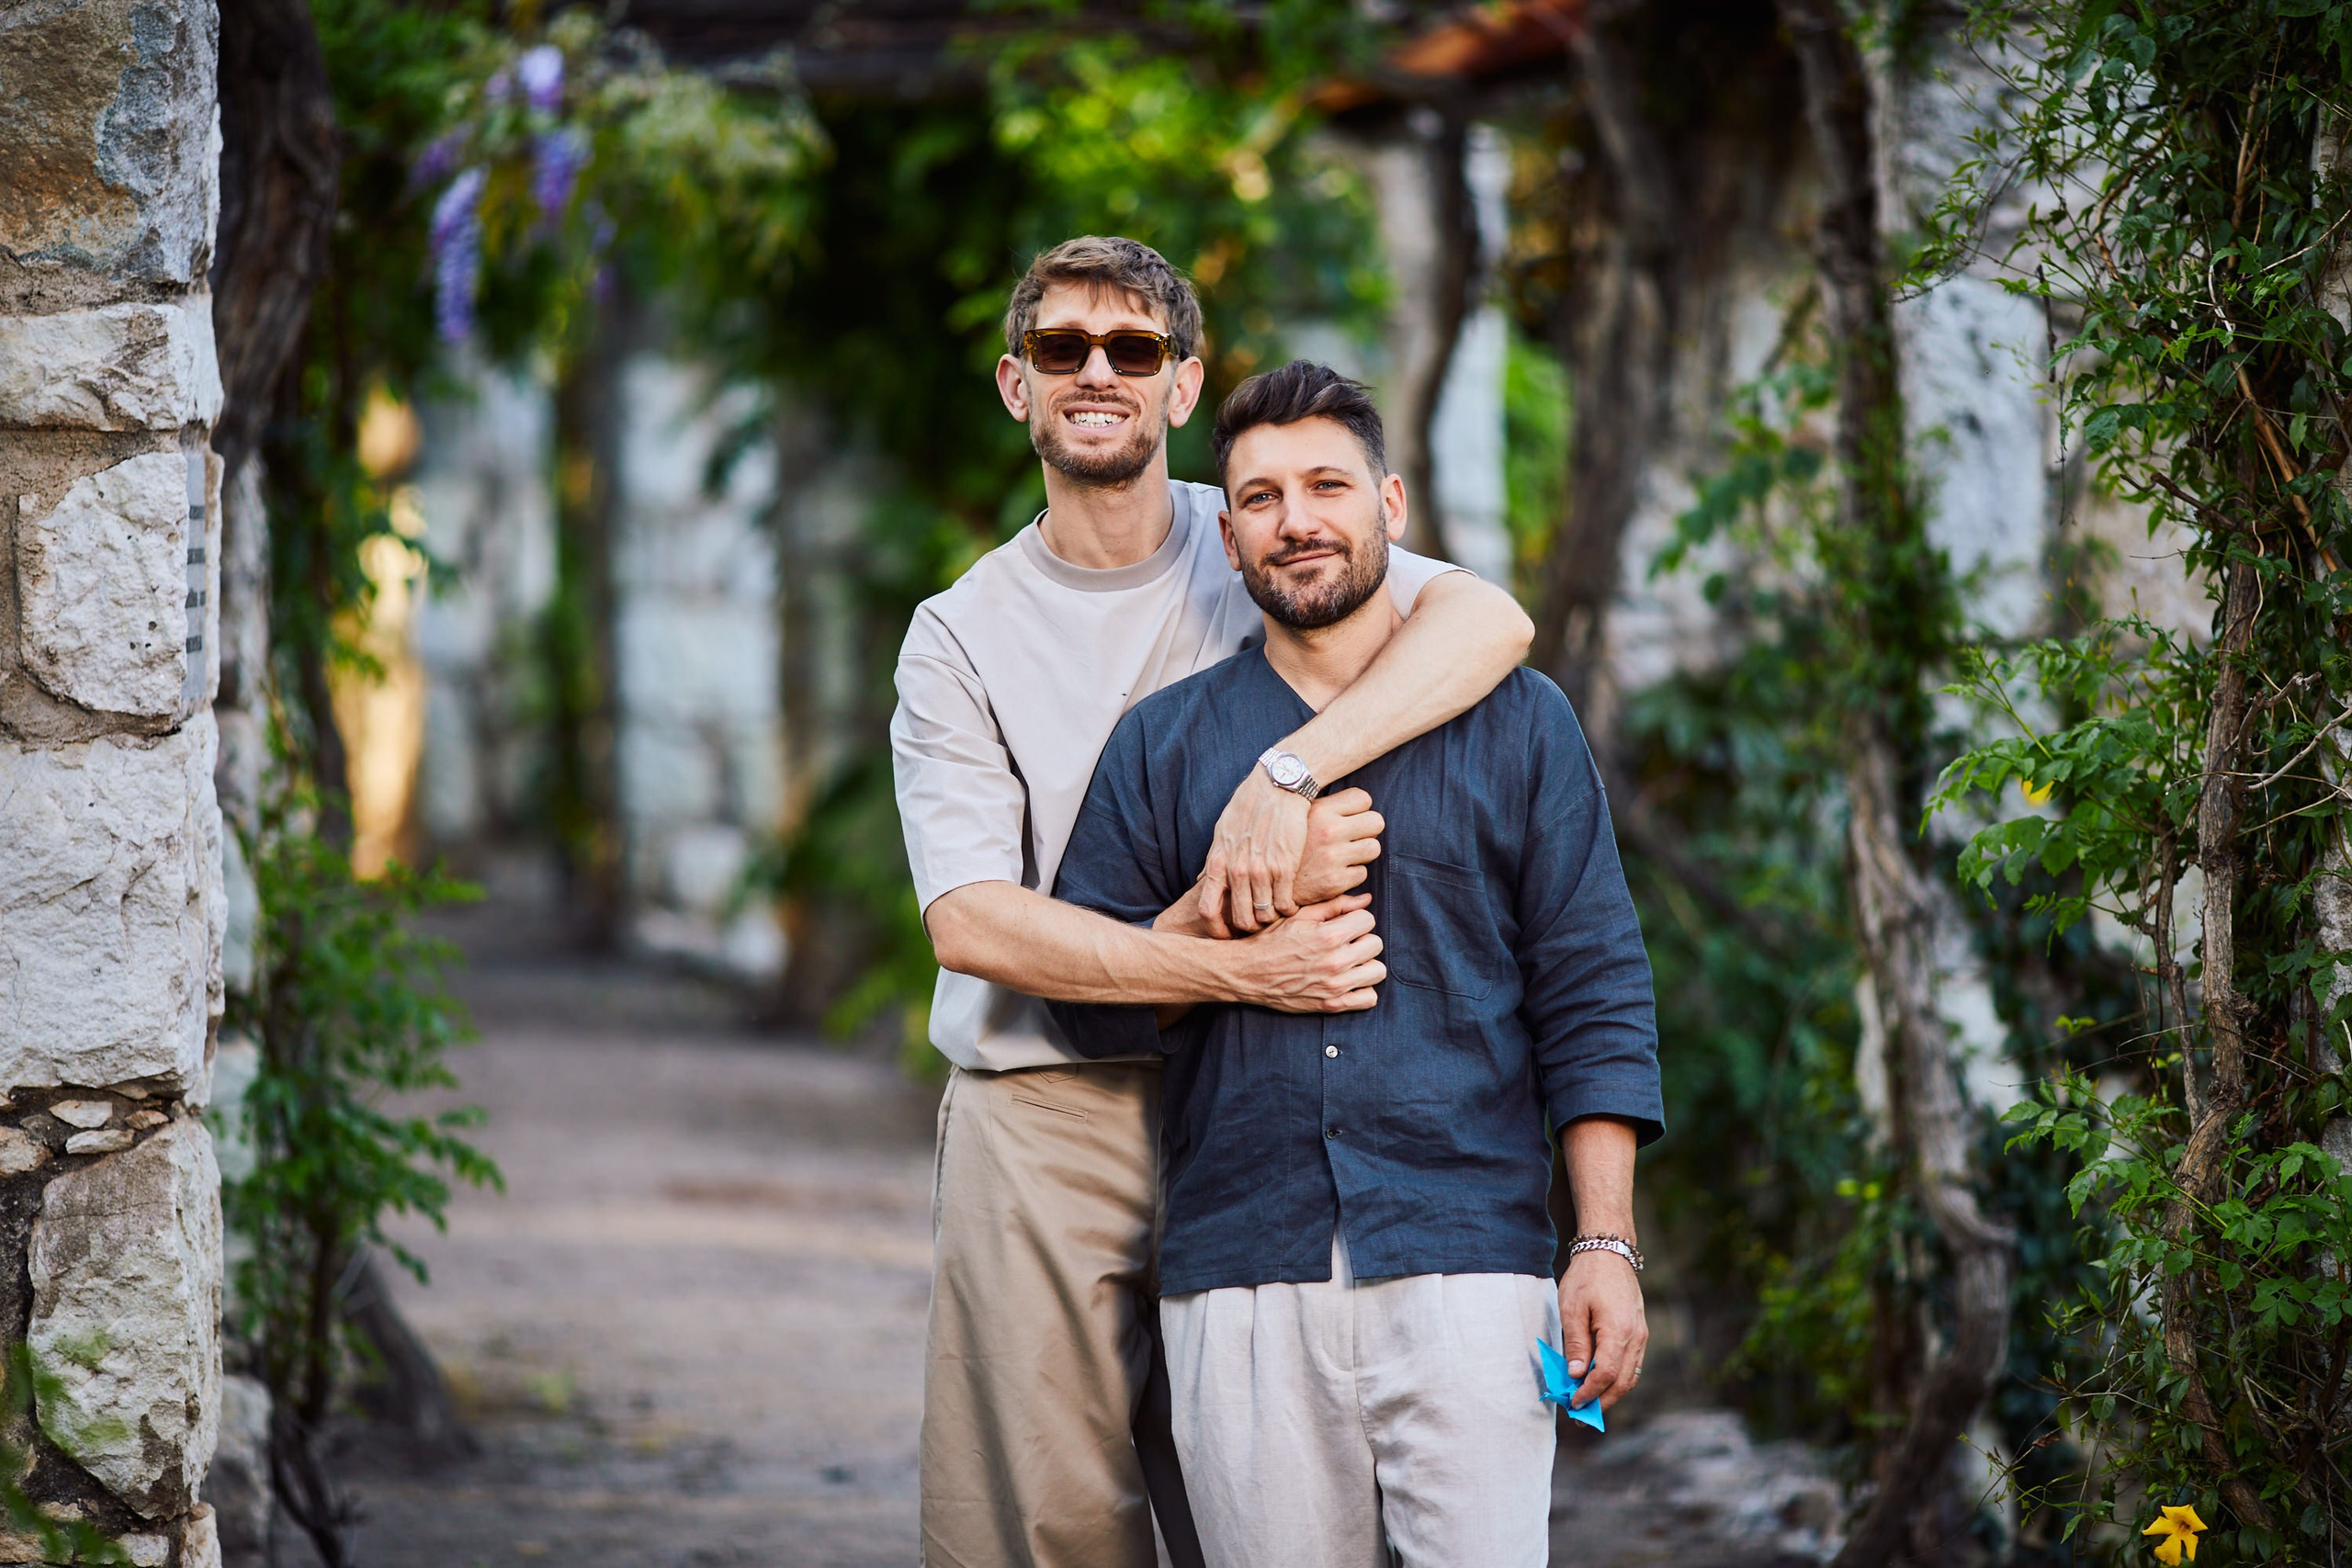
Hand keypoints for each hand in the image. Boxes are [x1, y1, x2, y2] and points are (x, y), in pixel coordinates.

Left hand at [1199, 767, 1312, 932]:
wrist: (1278, 787)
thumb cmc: (1249, 807)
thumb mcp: (1221, 831)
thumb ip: (1213, 859)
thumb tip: (1200, 879)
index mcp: (1217, 862)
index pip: (1207, 909)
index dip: (1215, 930)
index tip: (1226, 935)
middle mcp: (1236, 870)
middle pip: (1239, 919)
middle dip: (1248, 929)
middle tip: (1258, 927)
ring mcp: (1261, 870)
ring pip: (1264, 915)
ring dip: (1271, 920)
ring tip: (1276, 915)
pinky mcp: (1285, 867)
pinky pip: (1285, 904)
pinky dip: (1289, 910)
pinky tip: (1292, 905)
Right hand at [1228, 892, 1384, 1012]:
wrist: (1247, 973)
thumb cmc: (1271, 940)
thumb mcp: (1299, 916)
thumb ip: (1335, 905)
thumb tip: (1366, 899)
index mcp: (1328, 935)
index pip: (1368, 920)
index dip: (1356, 920)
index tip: (1344, 925)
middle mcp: (1335, 961)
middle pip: (1376, 944)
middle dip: (1362, 940)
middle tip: (1345, 943)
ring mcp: (1335, 986)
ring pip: (1377, 971)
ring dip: (1366, 965)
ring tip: (1349, 962)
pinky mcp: (1331, 1005)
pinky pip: (1369, 999)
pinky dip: (1363, 990)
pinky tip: (1348, 981)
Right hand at [1293, 789, 1383, 905]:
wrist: (1271, 885)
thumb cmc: (1291, 846)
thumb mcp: (1303, 817)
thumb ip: (1329, 807)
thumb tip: (1358, 799)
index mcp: (1321, 810)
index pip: (1363, 799)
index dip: (1360, 809)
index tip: (1350, 818)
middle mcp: (1328, 831)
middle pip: (1376, 822)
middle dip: (1367, 831)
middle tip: (1354, 838)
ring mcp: (1333, 857)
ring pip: (1373, 848)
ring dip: (1362, 853)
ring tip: (1344, 855)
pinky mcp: (1336, 881)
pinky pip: (1362, 873)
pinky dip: (1351, 875)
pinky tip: (1335, 873)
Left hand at [1558, 1250, 1646, 1410]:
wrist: (1610, 1252)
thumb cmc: (1587, 1277)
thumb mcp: (1572, 1308)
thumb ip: (1576, 1344)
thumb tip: (1577, 1375)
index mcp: (1619, 1331)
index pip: (1607, 1375)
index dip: (1589, 1393)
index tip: (1573, 1403)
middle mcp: (1636, 1337)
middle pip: (1623, 1382)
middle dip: (1601, 1402)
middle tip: (1580, 1415)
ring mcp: (1641, 1335)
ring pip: (1631, 1376)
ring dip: (1611, 1394)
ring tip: (1589, 1403)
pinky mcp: (1640, 1332)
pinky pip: (1633, 1364)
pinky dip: (1618, 1379)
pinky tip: (1601, 1382)